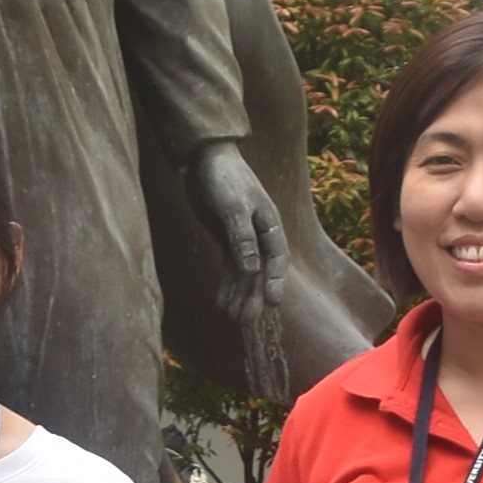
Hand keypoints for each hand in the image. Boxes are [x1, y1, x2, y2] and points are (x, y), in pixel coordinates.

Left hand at [186, 142, 286, 319]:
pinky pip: (231, 268)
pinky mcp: (228, 241)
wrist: (205, 161)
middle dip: (254, 296)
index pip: (277, 259)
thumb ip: (242, 238)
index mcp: (271, 225)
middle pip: (261, 272)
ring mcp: (245, 240)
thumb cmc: (225, 179)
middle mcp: (261, 236)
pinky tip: (222, 303)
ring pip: (245, 274)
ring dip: (241, 296)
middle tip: (247, 321)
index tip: (272, 303)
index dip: (275, 282)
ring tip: (233, 318)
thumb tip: (252, 269)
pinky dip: (228, 285)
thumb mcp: (234, 207)